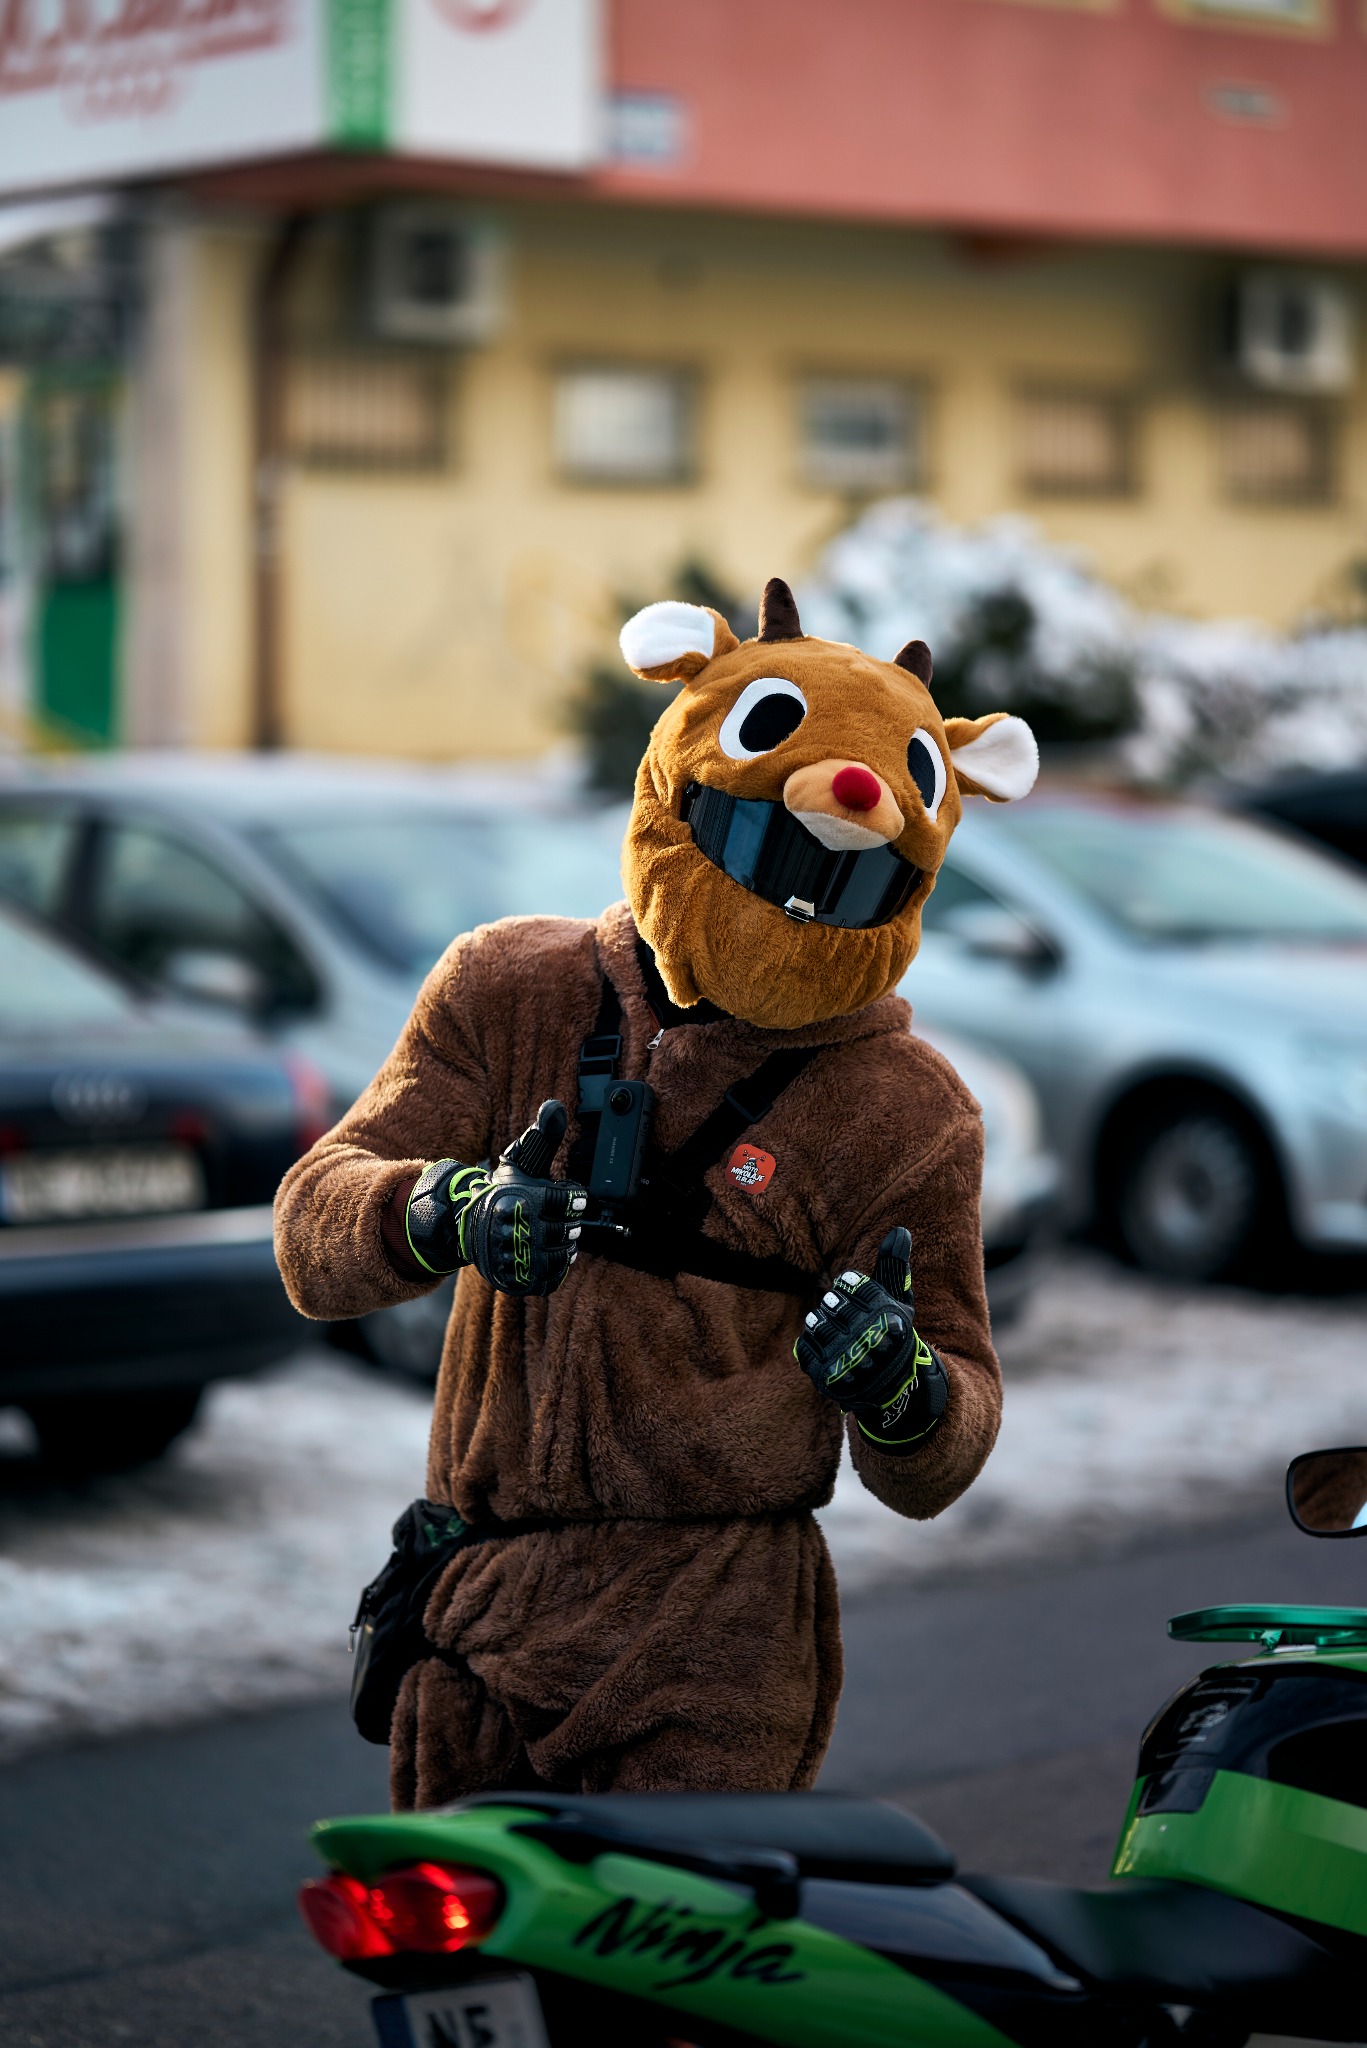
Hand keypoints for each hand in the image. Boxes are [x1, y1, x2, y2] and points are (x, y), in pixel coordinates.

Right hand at [405, 1102, 586, 1295]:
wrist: (464, 1223)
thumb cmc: (502, 1190)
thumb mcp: (520, 1162)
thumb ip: (543, 1137)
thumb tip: (556, 1105)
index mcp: (522, 1197)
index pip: (570, 1201)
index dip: (574, 1200)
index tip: (571, 1199)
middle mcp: (515, 1228)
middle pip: (566, 1232)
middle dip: (569, 1227)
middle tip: (564, 1223)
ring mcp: (512, 1256)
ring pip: (559, 1258)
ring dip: (564, 1250)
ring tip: (559, 1240)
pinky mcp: (510, 1278)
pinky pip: (546, 1282)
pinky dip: (554, 1273)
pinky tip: (550, 1258)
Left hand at [794, 1228, 948, 1450]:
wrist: (893, 1389)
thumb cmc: (892, 1335)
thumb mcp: (899, 1303)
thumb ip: (895, 1268)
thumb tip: (900, 1231)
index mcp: (891, 1319)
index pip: (854, 1285)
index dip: (848, 1284)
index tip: (848, 1287)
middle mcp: (872, 1342)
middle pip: (833, 1305)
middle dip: (833, 1304)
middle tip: (835, 1307)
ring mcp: (850, 1363)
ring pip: (818, 1327)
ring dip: (818, 1322)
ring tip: (825, 1323)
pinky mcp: (830, 1381)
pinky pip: (805, 1352)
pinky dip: (808, 1344)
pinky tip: (819, 1343)